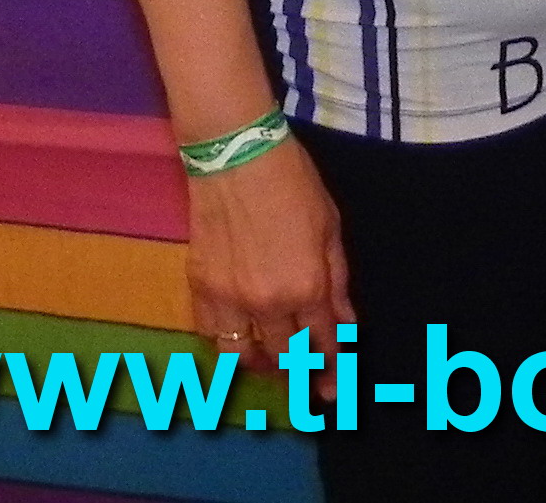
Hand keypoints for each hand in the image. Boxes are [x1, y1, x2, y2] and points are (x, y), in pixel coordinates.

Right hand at [182, 134, 353, 388]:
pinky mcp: (199, 287)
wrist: (235, 155)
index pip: (323, 345)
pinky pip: (211, 335)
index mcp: (306, 287)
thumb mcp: (331, 228)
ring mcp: (229, 299)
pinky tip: (239, 339)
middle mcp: (267, 303)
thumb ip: (338, 282)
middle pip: (285, 359)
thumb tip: (346, 322)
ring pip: (243, 357)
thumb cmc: (293, 183)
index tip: (335, 387)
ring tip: (274, 365)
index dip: (333, 368)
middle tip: (311, 390)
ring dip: (262, 366)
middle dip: (302, 379)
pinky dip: (226, 344)